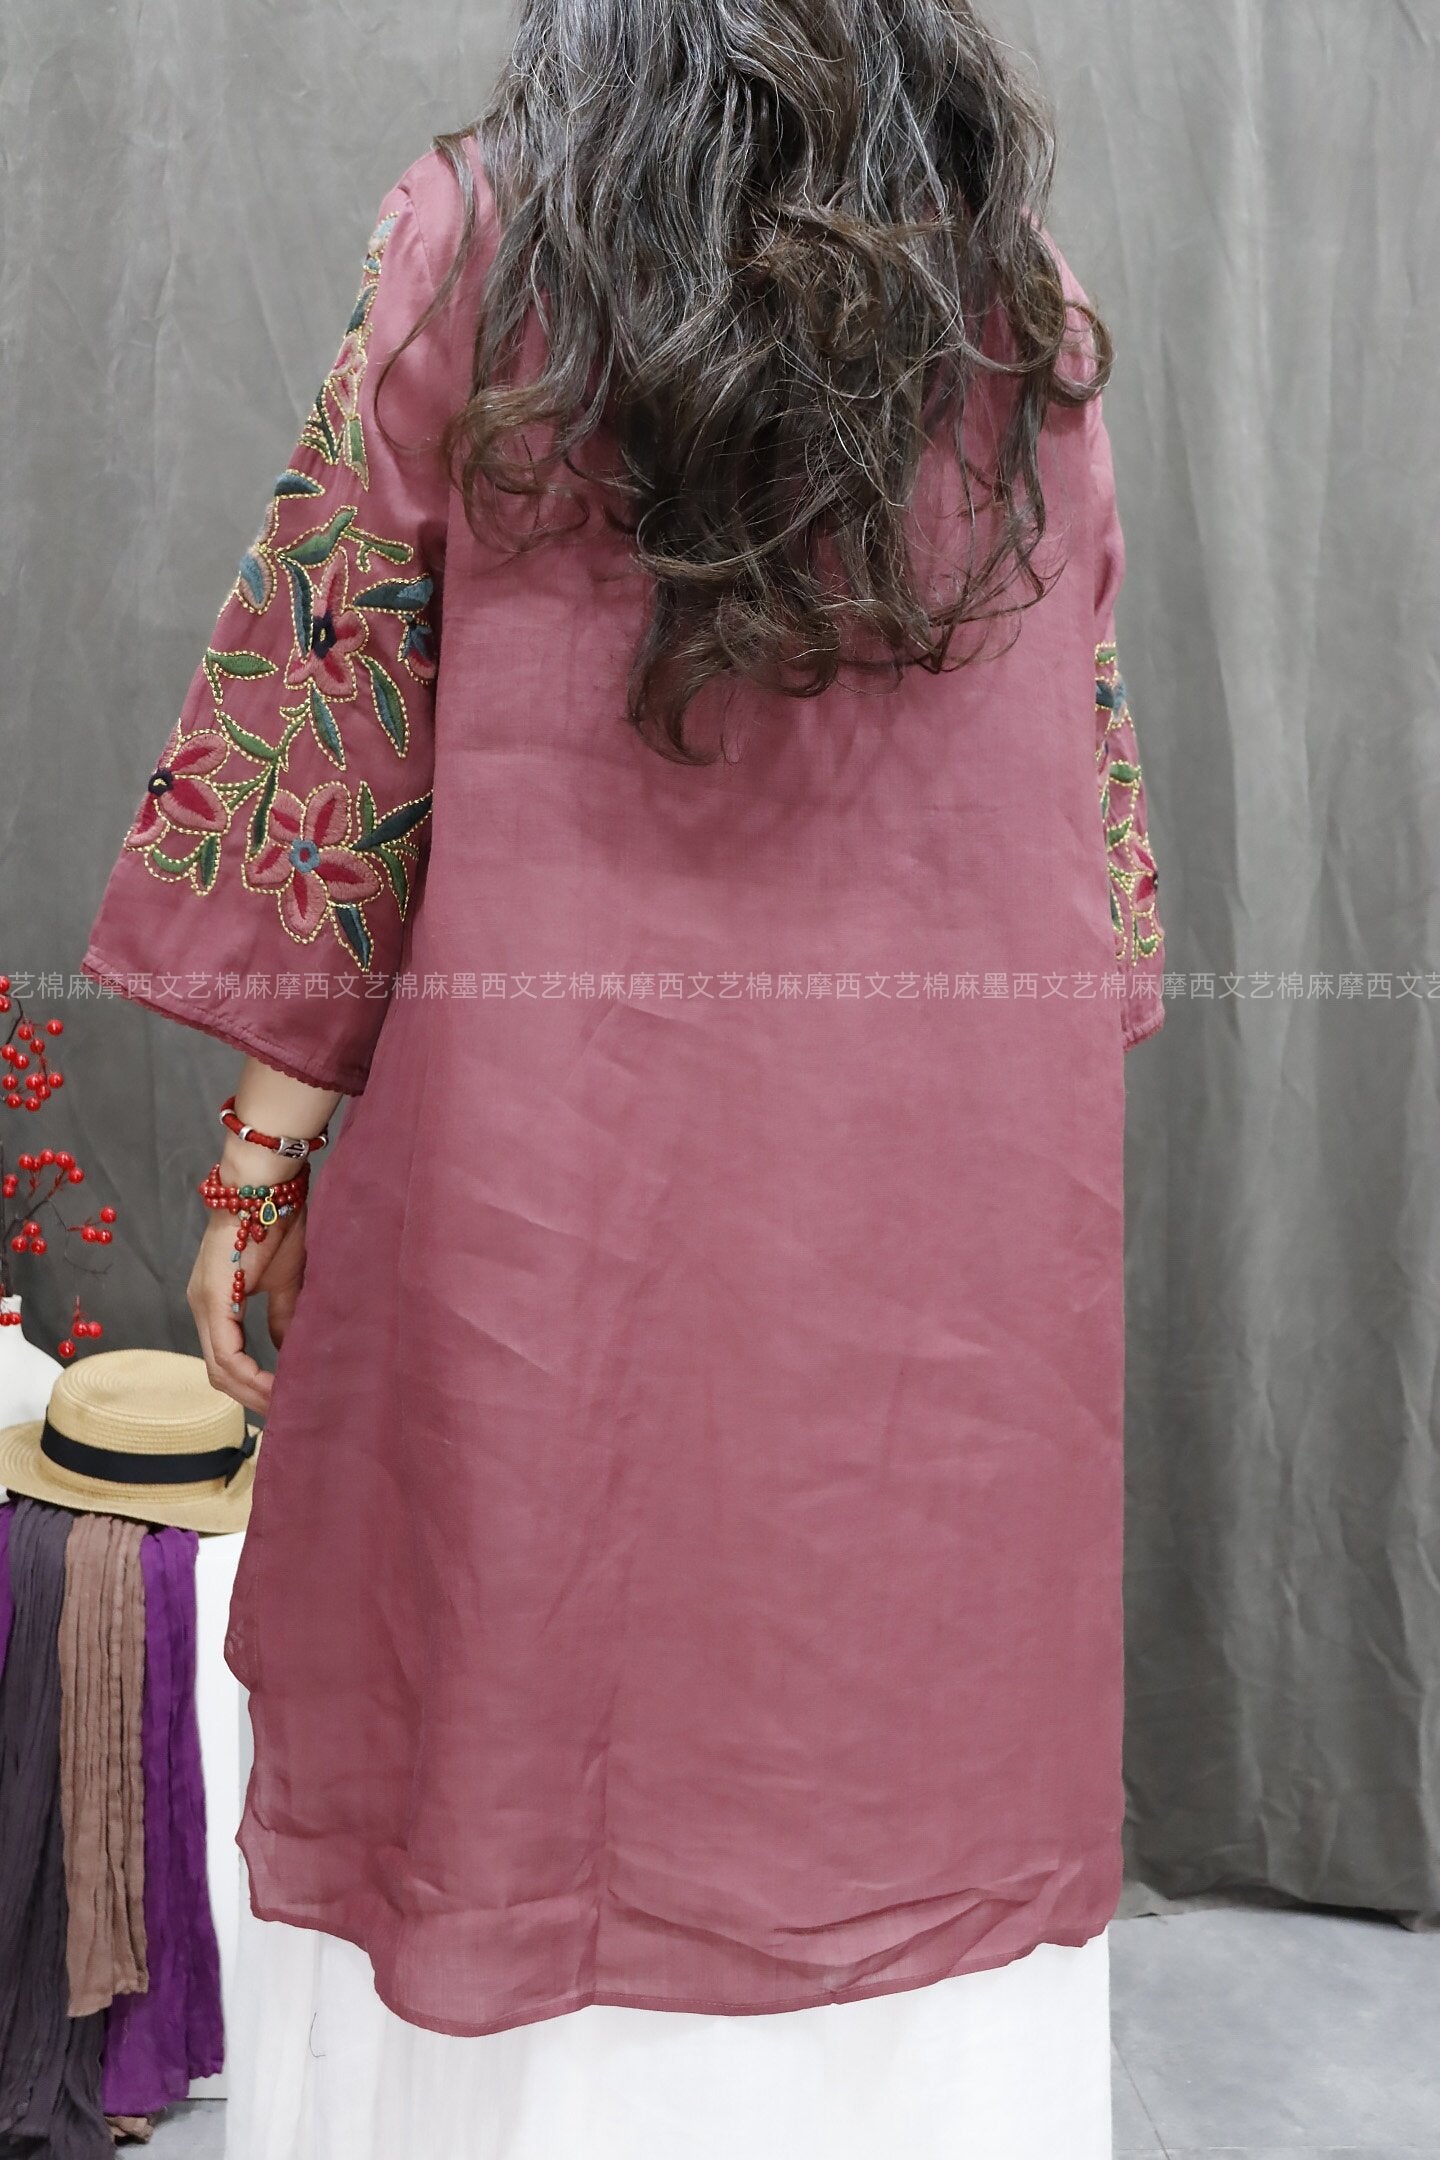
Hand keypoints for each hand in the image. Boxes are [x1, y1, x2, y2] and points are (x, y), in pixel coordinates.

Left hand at [187, 1189, 307, 1415]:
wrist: (265, 1189)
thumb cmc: (277, 1224)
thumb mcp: (285, 1282)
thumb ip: (283, 1318)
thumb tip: (288, 1351)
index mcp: (216, 1304)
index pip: (227, 1360)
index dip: (253, 1385)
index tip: (284, 1398)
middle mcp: (202, 1308)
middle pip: (219, 1374)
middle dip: (253, 1397)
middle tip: (285, 1412)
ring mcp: (204, 1305)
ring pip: (220, 1370)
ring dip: (252, 1391)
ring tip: (284, 1402)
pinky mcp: (212, 1300)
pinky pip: (226, 1353)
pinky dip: (250, 1374)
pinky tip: (275, 1383)